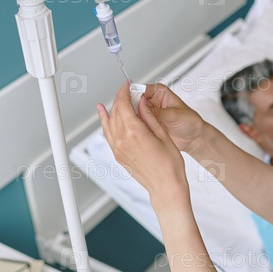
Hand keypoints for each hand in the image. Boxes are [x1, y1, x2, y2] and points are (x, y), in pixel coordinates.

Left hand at [97, 82, 189, 199]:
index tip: (127, 85)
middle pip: (115, 112)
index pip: (123, 105)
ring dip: (111, 109)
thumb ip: (149, 116)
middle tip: (126, 90)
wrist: (166, 186)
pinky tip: (103, 115)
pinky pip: (108, 135)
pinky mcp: (118, 156)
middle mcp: (122, 140)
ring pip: (109, 123)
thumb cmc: (170, 164)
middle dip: (119, 98)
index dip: (124, 92)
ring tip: (115, 98)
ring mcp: (118, 149)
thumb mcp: (163, 134)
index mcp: (135, 132)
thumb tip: (141, 103)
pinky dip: (105, 123)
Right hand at [136, 83, 206, 152]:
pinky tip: (136, 131)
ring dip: (132, 119)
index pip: (140, 89)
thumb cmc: (190, 121)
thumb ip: (158, 112)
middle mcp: (151, 101)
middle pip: (133, 101)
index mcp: (158, 92)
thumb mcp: (174, 115)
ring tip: (134, 126)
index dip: (132, 96)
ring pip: (133, 114)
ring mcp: (148, 113)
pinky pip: (136, 124)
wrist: (193, 138)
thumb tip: (143, 108)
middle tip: (130, 117)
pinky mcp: (147, 124)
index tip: (128, 104)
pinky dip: (134, 128)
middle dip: (130, 109)